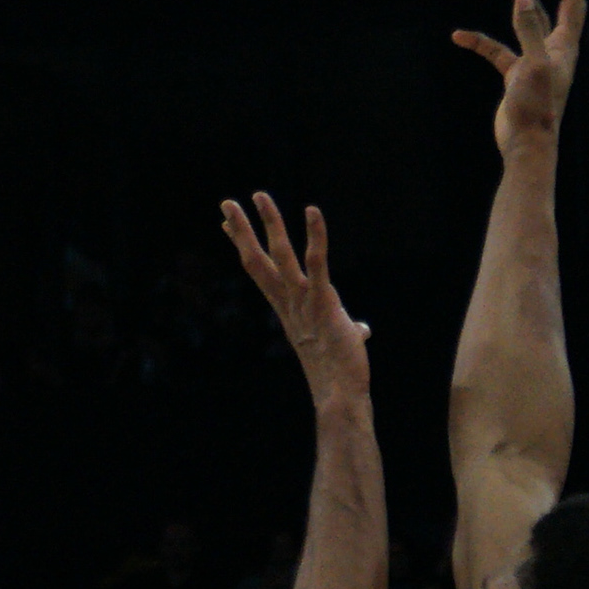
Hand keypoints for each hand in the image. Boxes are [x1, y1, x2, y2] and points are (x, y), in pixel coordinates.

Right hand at [219, 192, 368, 401]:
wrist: (339, 394)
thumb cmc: (341, 371)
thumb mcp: (342, 340)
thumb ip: (349, 329)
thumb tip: (362, 329)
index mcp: (288, 308)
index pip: (260, 272)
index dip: (243, 246)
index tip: (228, 226)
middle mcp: (288, 302)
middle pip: (256, 260)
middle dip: (242, 230)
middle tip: (227, 203)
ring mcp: (303, 301)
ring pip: (279, 255)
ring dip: (268, 223)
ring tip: (258, 195)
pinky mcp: (323, 301)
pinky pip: (317, 263)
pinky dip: (316, 236)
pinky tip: (312, 211)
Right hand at [451, 0, 585, 153]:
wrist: (526, 146)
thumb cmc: (537, 108)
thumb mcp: (534, 64)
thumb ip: (529, 29)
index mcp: (565, 46)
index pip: (572, 3)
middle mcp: (552, 51)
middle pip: (549, 9)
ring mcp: (533, 63)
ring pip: (524, 26)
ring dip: (516, 3)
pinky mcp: (515, 76)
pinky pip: (497, 52)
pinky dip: (481, 43)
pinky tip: (460, 37)